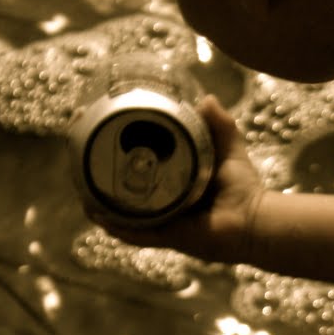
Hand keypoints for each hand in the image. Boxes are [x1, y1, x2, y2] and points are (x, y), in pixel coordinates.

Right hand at [85, 95, 263, 265]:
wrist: (255, 220)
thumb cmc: (243, 189)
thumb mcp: (228, 148)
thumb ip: (219, 124)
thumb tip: (206, 97)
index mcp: (169, 182)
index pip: (132, 166)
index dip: (109, 151)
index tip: (92, 128)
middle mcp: (160, 203)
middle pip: (116, 189)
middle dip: (93, 173)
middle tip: (77, 150)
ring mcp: (161, 222)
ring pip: (118, 213)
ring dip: (95, 200)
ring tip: (78, 180)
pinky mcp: (167, 237)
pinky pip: (134, 233)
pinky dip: (116, 225)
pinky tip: (97, 212)